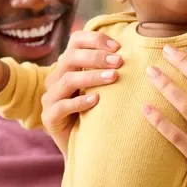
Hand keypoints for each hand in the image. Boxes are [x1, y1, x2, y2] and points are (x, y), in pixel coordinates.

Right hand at [41, 31, 122, 154]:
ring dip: (92, 76)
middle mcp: (56, 78)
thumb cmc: (98, 111)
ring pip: (67, 79)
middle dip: (97, 57)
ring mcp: (50, 98)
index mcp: (68, 65)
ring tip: (113, 77)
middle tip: (119, 62)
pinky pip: (62, 106)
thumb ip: (111, 68)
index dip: (96, 39)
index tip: (118, 46)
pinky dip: (80, 102)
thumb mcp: (104, 87)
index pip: (76, 40)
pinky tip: (97, 100)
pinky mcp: (49, 117)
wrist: (85, 146)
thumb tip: (137, 51)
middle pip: (70, 56)